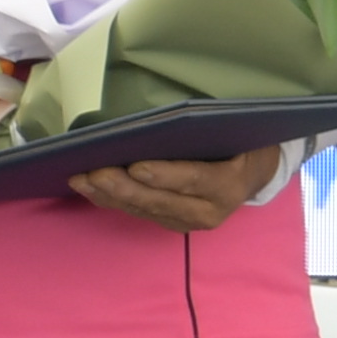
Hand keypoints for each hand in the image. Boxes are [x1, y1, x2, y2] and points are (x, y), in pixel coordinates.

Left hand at [73, 144, 287, 234]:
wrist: (255, 174)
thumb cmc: (241, 141)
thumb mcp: (235, 130)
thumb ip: (206, 127)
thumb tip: (164, 113)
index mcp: (229, 184)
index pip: (195, 179)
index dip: (164, 175)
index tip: (135, 167)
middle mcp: (210, 211)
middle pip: (161, 200)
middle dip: (124, 188)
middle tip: (94, 172)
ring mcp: (191, 221)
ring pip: (145, 210)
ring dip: (111, 196)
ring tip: (81, 179)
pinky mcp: (174, 224)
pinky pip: (140, 213)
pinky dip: (114, 201)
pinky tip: (91, 189)